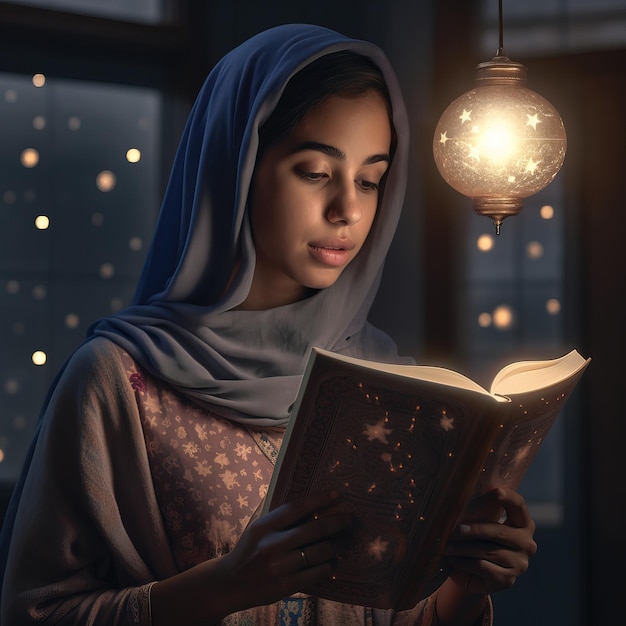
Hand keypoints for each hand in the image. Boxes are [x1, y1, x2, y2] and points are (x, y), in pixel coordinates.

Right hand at [215, 489, 354, 613]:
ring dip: (339, 545)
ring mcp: (280, 566)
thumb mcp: (258, 528)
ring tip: (347, 542)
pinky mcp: (286, 586)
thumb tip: (312, 504)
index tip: (338, 495)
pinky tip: (334, 562)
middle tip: (353, 519)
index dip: (320, 499)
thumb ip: (280, 518)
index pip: (298, 507)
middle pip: (315, 530)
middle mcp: (272, 544)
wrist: (229, 583)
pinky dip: (329, 566)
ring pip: (320, 552)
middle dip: (339, 523)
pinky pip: (316, 573)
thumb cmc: (249, 550)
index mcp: (265, 525)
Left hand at [443, 487, 536, 595]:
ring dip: (463, 548)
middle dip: (475, 530)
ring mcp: (520, 564)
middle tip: (455, 529)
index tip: (495, 490)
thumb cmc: (476, 541)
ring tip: (446, 546)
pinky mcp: (507, 580)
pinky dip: (464, 562)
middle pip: (500, 532)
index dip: (509, 497)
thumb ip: (480, 511)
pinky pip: (482, 567)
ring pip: (488, 551)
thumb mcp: (480, 524)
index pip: (519, 506)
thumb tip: (459, 498)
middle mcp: (527, 544)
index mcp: (523, 524)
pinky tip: (452, 559)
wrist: (473, 573)